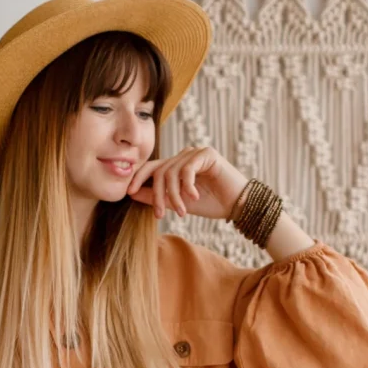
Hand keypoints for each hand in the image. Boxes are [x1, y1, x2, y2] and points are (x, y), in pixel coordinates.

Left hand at [126, 146, 248, 221]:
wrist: (237, 205)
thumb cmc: (210, 204)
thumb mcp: (178, 203)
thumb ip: (156, 197)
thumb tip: (132, 194)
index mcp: (176, 165)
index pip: (152, 167)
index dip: (138, 177)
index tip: (129, 193)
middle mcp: (184, 156)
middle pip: (160, 171)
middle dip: (157, 195)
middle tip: (160, 214)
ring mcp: (195, 153)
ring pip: (172, 172)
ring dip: (174, 195)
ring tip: (183, 212)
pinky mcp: (207, 154)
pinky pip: (188, 168)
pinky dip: (187, 186)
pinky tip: (194, 197)